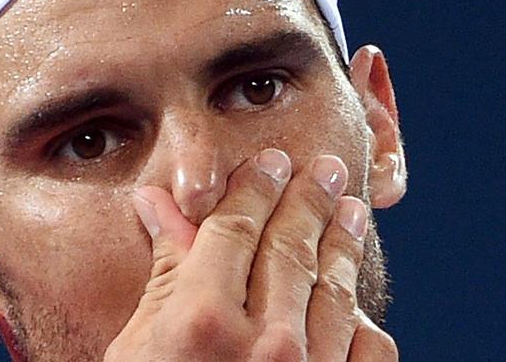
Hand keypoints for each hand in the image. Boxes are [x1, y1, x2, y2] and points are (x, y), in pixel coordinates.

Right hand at [104, 150, 397, 360]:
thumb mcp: (139, 343)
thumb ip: (163, 269)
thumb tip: (157, 204)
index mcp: (201, 318)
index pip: (236, 226)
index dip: (255, 187)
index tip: (269, 163)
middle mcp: (261, 341)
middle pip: (289, 244)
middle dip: (307, 198)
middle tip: (325, 169)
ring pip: (332, 287)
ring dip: (342, 241)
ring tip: (351, 209)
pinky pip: (365, 349)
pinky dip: (362, 319)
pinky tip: (355, 297)